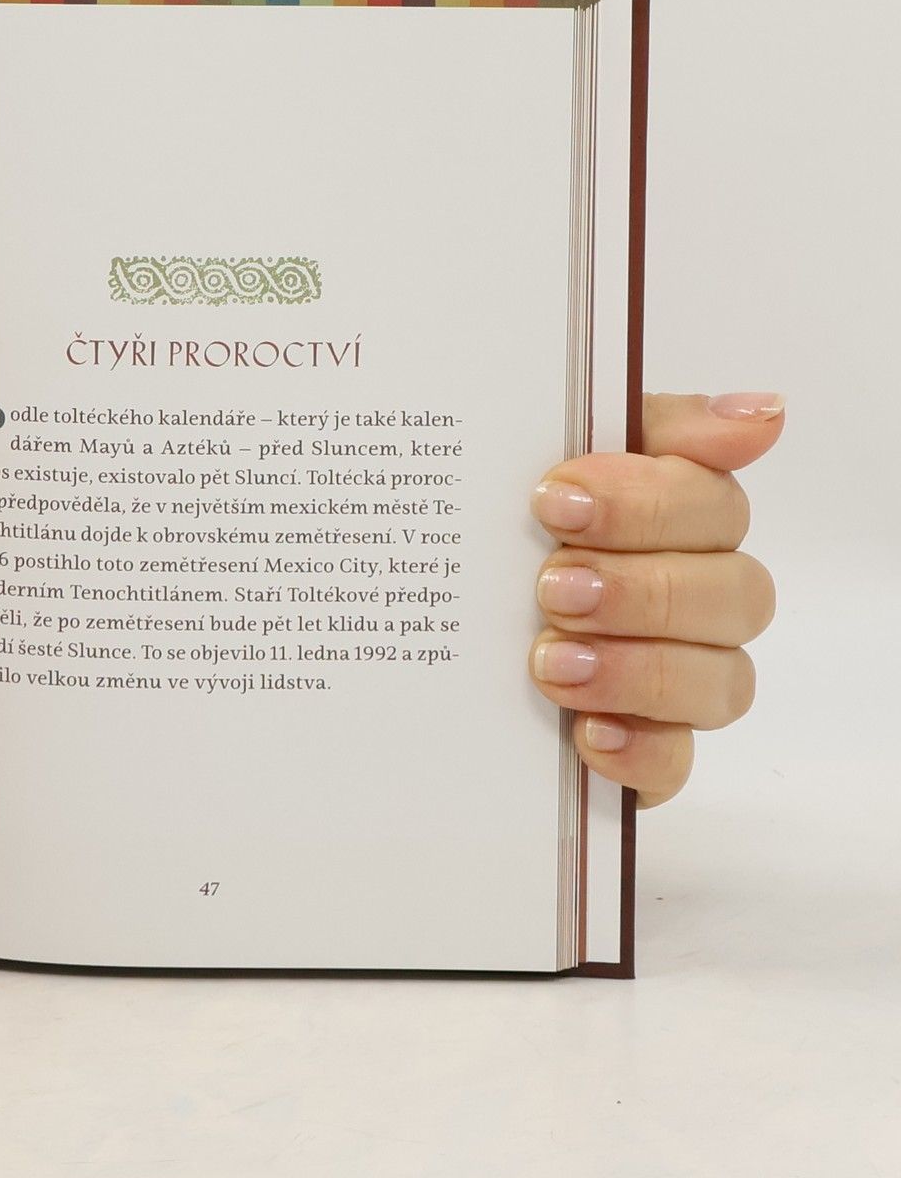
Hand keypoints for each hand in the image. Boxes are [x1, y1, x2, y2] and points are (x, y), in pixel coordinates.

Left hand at [529, 391, 783, 807]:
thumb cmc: (490, 530)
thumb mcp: (533, 454)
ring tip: (549, 661)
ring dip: (640, 668)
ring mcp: (676, 678)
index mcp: (673, 517)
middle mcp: (692, 597)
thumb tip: (761, 414)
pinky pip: (676, 763)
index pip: (715, 502)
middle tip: (552, 586)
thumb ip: (638, 428)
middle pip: (736, 593)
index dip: (647, 502)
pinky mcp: (644, 750)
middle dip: (642, 588)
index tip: (556, 499)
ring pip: (723, 681)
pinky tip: (588, 734)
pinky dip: (640, 750)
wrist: (415, 622)